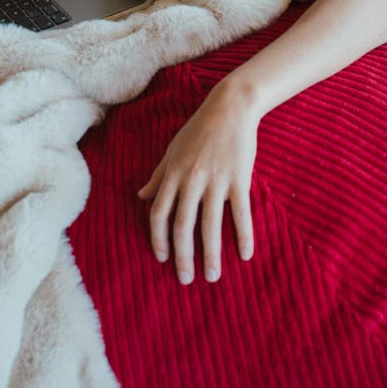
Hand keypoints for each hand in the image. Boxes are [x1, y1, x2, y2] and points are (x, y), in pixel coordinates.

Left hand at [137, 84, 258, 284]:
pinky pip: (241, 213)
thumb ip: (158, 176)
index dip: (159, 239)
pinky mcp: (239, 179)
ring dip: (211, 254)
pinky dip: (243, 235)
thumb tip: (141, 197)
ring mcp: (216, 180)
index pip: (159, 214)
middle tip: (185, 280)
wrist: (230, 107)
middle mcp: (191, 180)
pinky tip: (245, 254)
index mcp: (173, 174)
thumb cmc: (199, 129)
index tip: (163, 259)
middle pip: (182, 225)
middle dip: (183, 256)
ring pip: (210, 224)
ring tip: (213, 276)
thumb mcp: (172, 151)